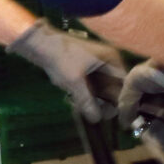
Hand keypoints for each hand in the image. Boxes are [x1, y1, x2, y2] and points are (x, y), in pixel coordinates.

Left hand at [8, 19, 123, 126]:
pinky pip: (92, 87)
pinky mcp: (86, 70)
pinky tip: (75, 101)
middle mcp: (108, 62)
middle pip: (113, 88)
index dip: (119, 100)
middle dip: (103, 102)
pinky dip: (86, 95)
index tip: (110, 114)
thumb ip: (87, 101)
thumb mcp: (74, 82)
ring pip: (102, 89)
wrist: (40, 44)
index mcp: (111, 59)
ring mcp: (97, 66)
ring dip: (93, 100)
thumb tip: (96, 119)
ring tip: (81, 107)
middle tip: (93, 114)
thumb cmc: (60, 58)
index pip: (124, 84)